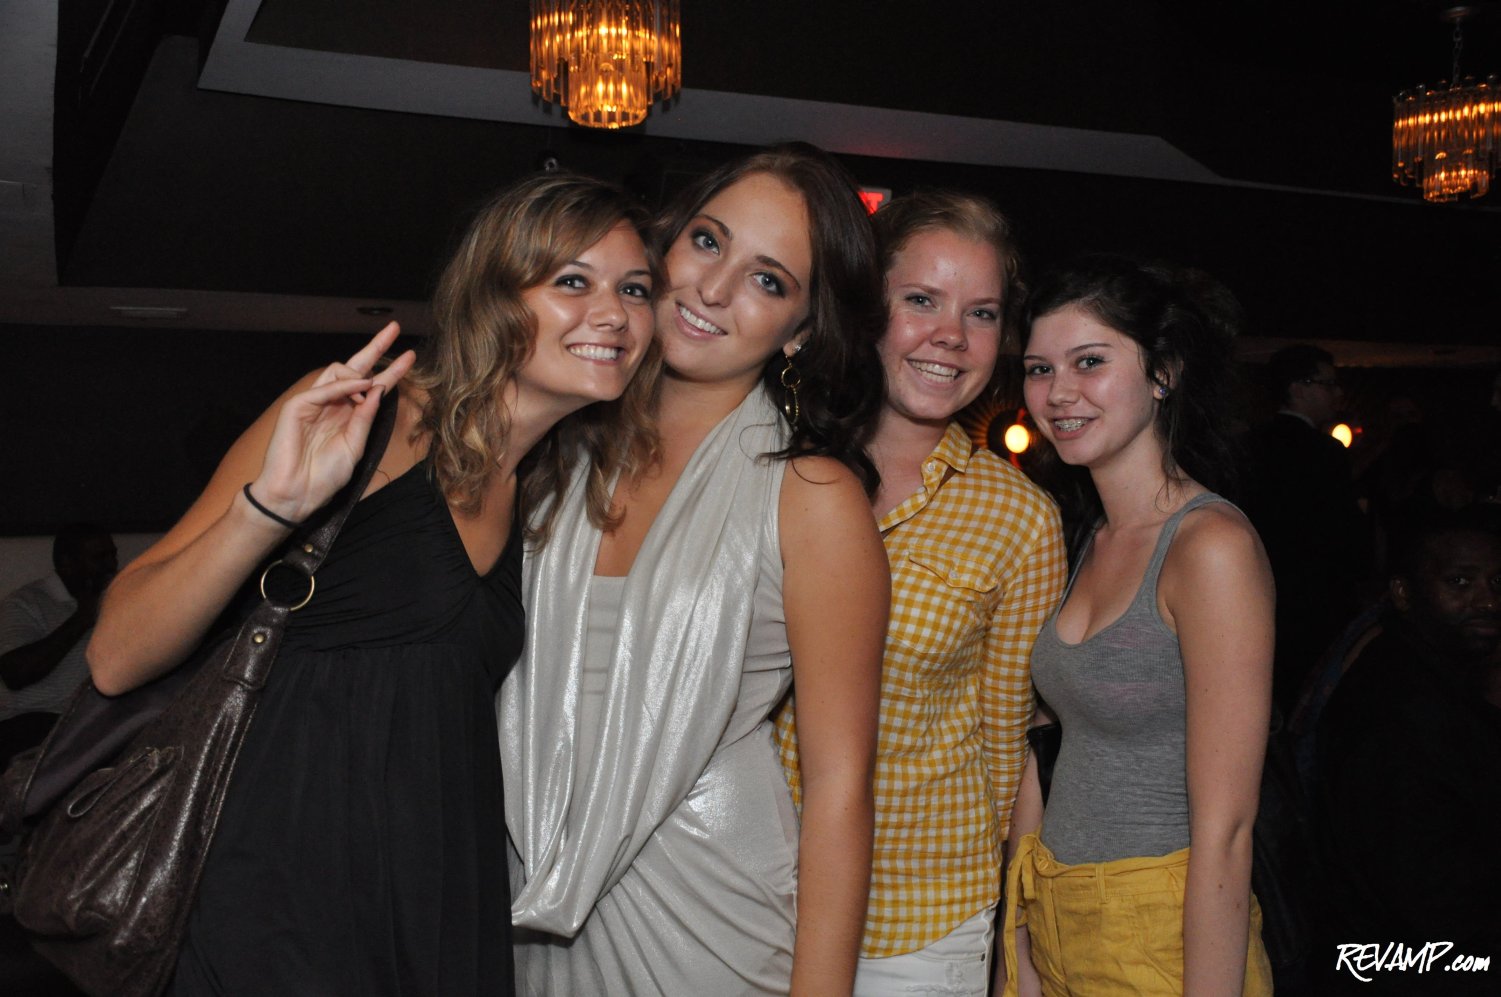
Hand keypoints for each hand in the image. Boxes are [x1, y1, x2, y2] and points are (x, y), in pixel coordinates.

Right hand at [248, 322, 415, 523]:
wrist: (297, 493)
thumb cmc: (325, 476)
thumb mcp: (355, 446)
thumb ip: (365, 417)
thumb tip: (378, 388)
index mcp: (348, 414)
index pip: (372, 386)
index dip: (391, 371)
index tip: (410, 357)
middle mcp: (333, 404)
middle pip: (355, 367)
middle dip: (375, 347)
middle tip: (394, 328)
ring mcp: (314, 402)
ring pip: (339, 369)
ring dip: (360, 373)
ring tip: (369, 387)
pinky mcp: (298, 405)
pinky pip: (325, 387)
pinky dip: (344, 384)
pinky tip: (360, 386)